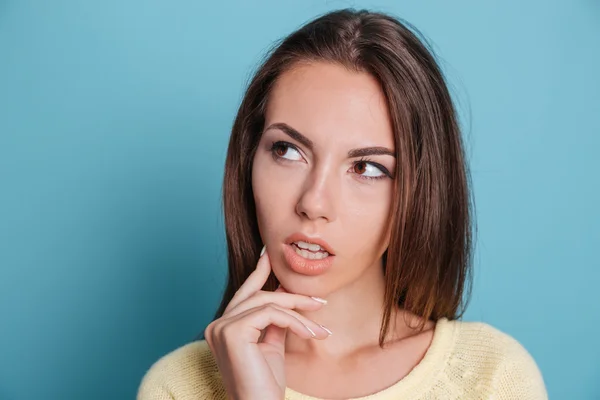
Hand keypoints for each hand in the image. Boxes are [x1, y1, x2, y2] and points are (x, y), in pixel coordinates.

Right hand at [204, 246, 330, 399]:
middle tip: (319, 300)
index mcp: (222, 327)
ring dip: (299, 312)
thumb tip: (283, 294)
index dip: (258, 273)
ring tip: (321, 328)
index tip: (270, 256)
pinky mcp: (232, 332)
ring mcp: (221, 327)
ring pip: (267, 303)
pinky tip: (311, 333)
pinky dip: (295, 321)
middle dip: (291, 295)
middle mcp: (216, 325)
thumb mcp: (270, 345)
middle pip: (257, 295)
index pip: (244, 294)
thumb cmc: (265, 384)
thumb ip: (273, 321)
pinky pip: (271, 314)